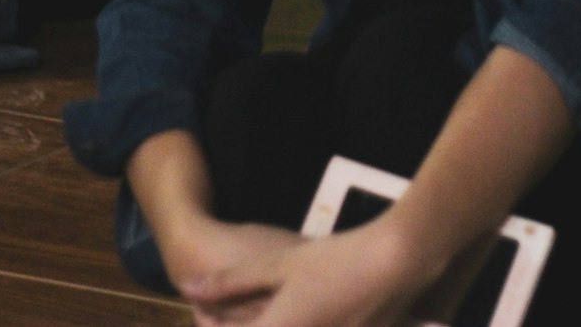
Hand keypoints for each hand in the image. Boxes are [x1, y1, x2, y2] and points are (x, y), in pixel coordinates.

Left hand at [174, 215, 425, 326]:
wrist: (393, 265)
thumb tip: (187, 288)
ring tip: (268, 310)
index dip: (208, 325)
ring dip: (260, 324)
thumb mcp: (278, 264)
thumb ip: (229, 282)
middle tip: (219, 311)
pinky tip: (297, 315)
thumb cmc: (333, 260)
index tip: (203, 312)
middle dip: (231, 325)